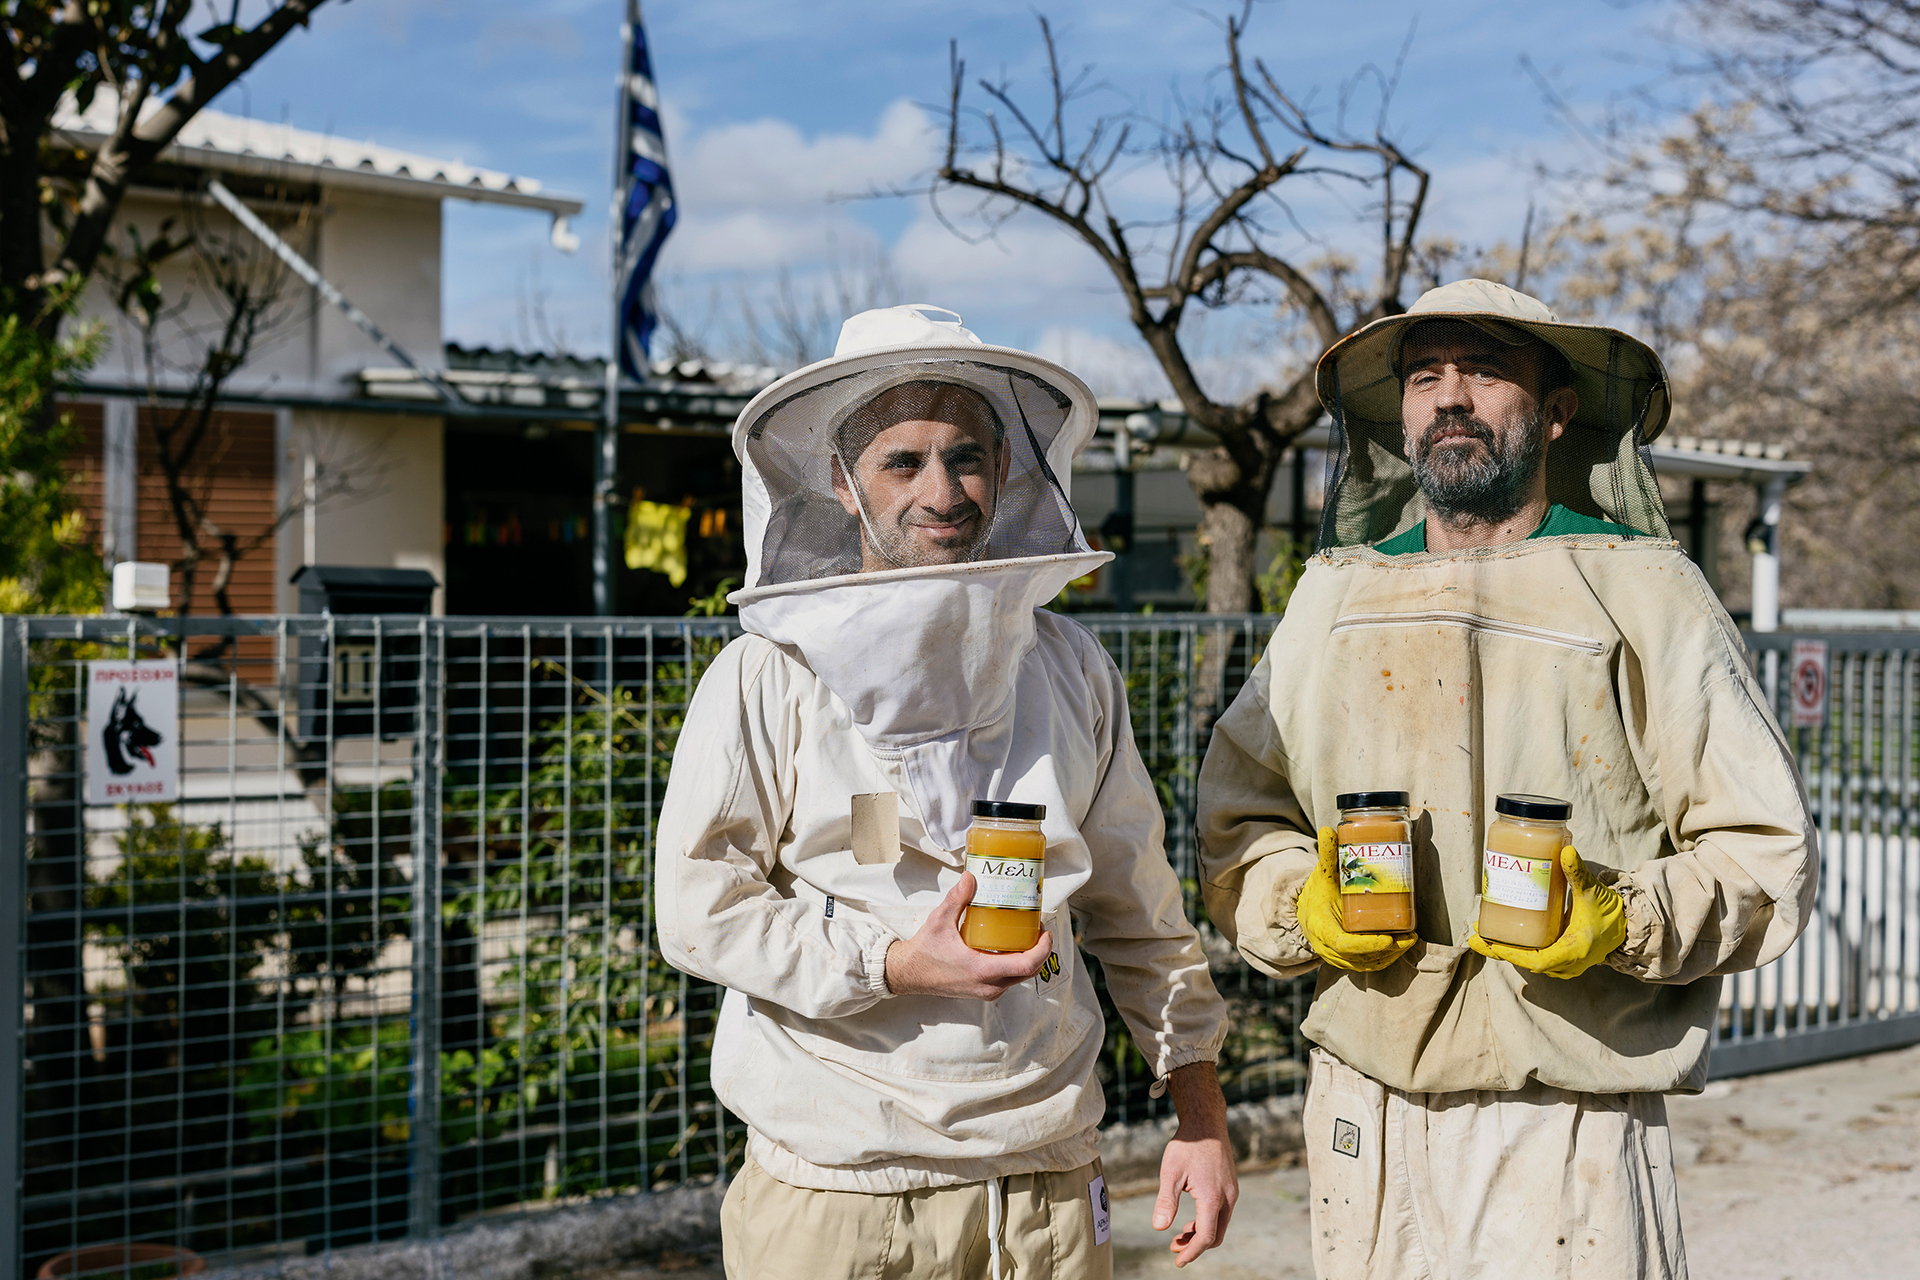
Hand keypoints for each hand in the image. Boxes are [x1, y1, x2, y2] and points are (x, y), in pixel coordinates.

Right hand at [883, 873, 1051, 998]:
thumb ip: (957, 899)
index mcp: (982, 970)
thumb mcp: (939, 921)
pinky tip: (1010, 946)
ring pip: (1019, 977)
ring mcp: (986, 991)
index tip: (1046, 932)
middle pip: (1029, 972)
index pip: (1026, 965)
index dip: (1043, 949)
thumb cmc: (924, 952)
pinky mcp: (983, 991)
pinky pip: (1008, 979)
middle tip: (1038, 929)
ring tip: (1027, 934)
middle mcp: (988, 986)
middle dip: (1040, 951)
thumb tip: (971, 877)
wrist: (908, 974)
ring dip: (1029, 958)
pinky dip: (1016, 964)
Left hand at [1152, 1062, 1237, 1266]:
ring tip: (1179, 1235)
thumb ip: (1166, 1201)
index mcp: (1213, 1198)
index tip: (1177, 1261)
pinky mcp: (1230, 1186)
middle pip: (1216, 1235)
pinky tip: (1190, 1220)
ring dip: (1201, 1234)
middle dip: (1195, 1246)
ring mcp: (1231, 1192)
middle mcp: (1227, 1198)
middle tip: (1174, 1248)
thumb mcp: (1170, 1172)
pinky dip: (1207, 1222)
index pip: (1205, 1236)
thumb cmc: (1187, 1145)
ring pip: (1220, 1225)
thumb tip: (1158, 1228)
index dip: (1191, 1252)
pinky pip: (1221, 1213)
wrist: (1206, 1122)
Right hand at [1297, 827, 1417, 971]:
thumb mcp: (1321, 875)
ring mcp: (1338, 958)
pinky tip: (1402, 945)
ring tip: (1410, 939)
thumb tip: (1328, 829)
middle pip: (1361, 957)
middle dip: (1388, 950)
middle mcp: (1328, 948)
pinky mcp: (1349, 960)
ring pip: (1368, 963)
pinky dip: (1387, 957)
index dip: (1366, 944)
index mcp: (1321, 928)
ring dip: (1391, 955)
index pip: (1343, 944)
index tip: (1387, 939)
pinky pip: (1369, 964)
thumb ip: (1327, 856)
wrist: (1306, 914)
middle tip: (1409, 936)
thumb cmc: (1317, 894)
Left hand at [1468, 845, 1625, 977]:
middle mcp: (1567, 964)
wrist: (1627, 926)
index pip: (1536, 960)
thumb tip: (1566, 850)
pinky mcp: (1562, 960)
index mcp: (1574, 951)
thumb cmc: (1610, 911)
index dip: (1512, 953)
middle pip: (1525, 962)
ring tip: (1482, 933)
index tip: (1491, 942)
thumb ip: (1578, 873)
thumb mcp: (1593, 892)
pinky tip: (1501, 936)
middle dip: (1498, 949)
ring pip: (1528, 961)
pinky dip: (1517, 949)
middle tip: (1474, 935)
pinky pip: (1534, 957)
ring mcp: (1564, 965)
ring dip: (1505, 949)